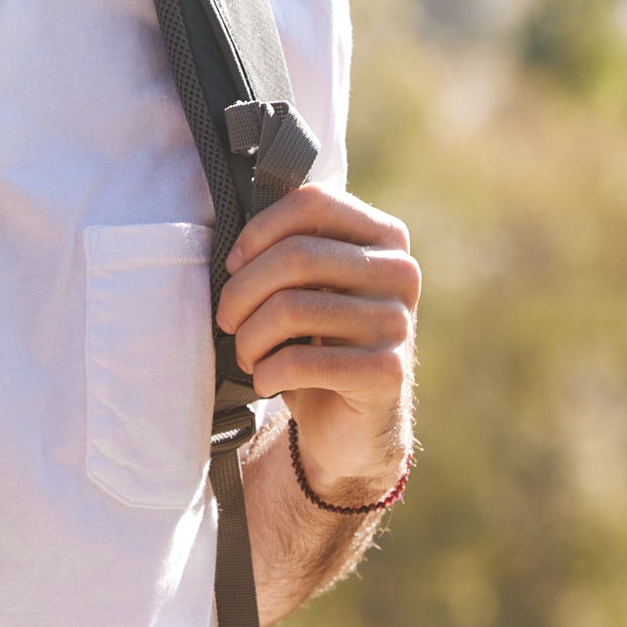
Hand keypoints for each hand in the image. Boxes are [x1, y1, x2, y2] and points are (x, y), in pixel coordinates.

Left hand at [217, 185, 418, 498]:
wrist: (350, 423)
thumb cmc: (316, 341)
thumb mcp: (306, 285)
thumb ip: (289, 248)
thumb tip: (234, 236)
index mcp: (383, 236)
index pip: (312, 203)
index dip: (259, 231)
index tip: (233, 265)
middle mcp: (399, 272)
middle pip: (296, 256)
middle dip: (242, 291)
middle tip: (227, 320)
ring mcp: (397, 322)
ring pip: (290, 309)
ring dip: (249, 338)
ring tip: (247, 354)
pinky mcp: (387, 372)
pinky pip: (300, 361)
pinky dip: (266, 373)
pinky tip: (266, 380)